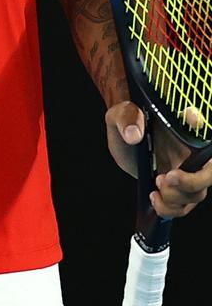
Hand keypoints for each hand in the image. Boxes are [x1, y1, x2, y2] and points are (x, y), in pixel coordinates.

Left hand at [105, 100, 211, 217]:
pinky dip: (170, 208)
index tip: (190, 118)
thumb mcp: (120, 114)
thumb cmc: (127, 124)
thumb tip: (134, 134)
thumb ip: (126, 117)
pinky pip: (183, 206)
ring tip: (156, 185)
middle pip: (207, 172)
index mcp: (182, 127)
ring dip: (176, 197)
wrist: (125, 143)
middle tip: (166, 177)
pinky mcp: (178, 190)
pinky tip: (155, 199)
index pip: (200, 123)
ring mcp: (188, 173)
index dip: (199, 123)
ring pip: (197, 193)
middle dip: (190, 182)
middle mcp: (192, 151)